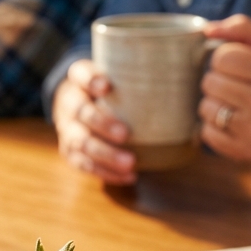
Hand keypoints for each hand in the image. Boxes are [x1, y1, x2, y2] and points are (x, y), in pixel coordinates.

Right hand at [52, 59, 136, 183]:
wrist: (77, 103)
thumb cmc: (108, 89)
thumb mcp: (115, 74)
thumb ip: (136, 77)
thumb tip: (182, 83)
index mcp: (79, 79)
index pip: (80, 74)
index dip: (91, 80)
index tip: (106, 86)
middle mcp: (70, 103)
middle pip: (81, 112)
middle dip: (102, 124)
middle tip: (125, 133)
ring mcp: (67, 129)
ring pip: (80, 143)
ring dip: (106, 154)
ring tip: (130, 162)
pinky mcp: (70, 151)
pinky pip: (84, 165)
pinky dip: (107, 172)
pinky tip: (129, 176)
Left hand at [199, 14, 250, 160]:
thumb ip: (242, 28)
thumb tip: (207, 29)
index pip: (223, 57)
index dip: (224, 58)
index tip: (235, 65)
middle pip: (210, 82)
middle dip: (218, 79)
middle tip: (235, 85)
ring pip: (205, 108)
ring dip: (213, 103)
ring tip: (233, 103)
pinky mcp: (245, 151)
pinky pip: (206, 133)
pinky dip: (213, 126)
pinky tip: (232, 122)